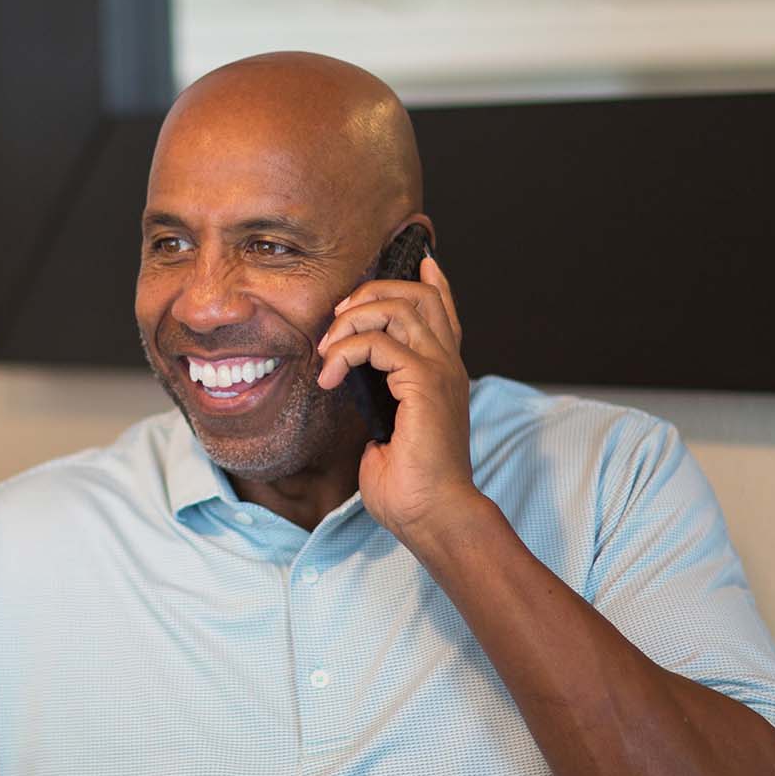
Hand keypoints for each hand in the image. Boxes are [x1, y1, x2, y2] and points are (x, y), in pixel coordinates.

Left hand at [315, 253, 482, 544]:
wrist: (432, 514)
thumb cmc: (409, 485)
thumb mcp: (387, 430)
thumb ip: (379, 399)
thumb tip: (352, 386)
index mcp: (442, 373)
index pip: (441, 309)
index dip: (429, 280)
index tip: (416, 260)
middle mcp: (447, 364)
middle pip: (417, 295)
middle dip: (370, 293)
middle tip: (337, 318)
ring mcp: (439, 371)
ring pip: (398, 307)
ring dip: (352, 320)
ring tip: (328, 350)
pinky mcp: (424, 383)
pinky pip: (378, 342)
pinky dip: (345, 352)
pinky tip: (331, 377)